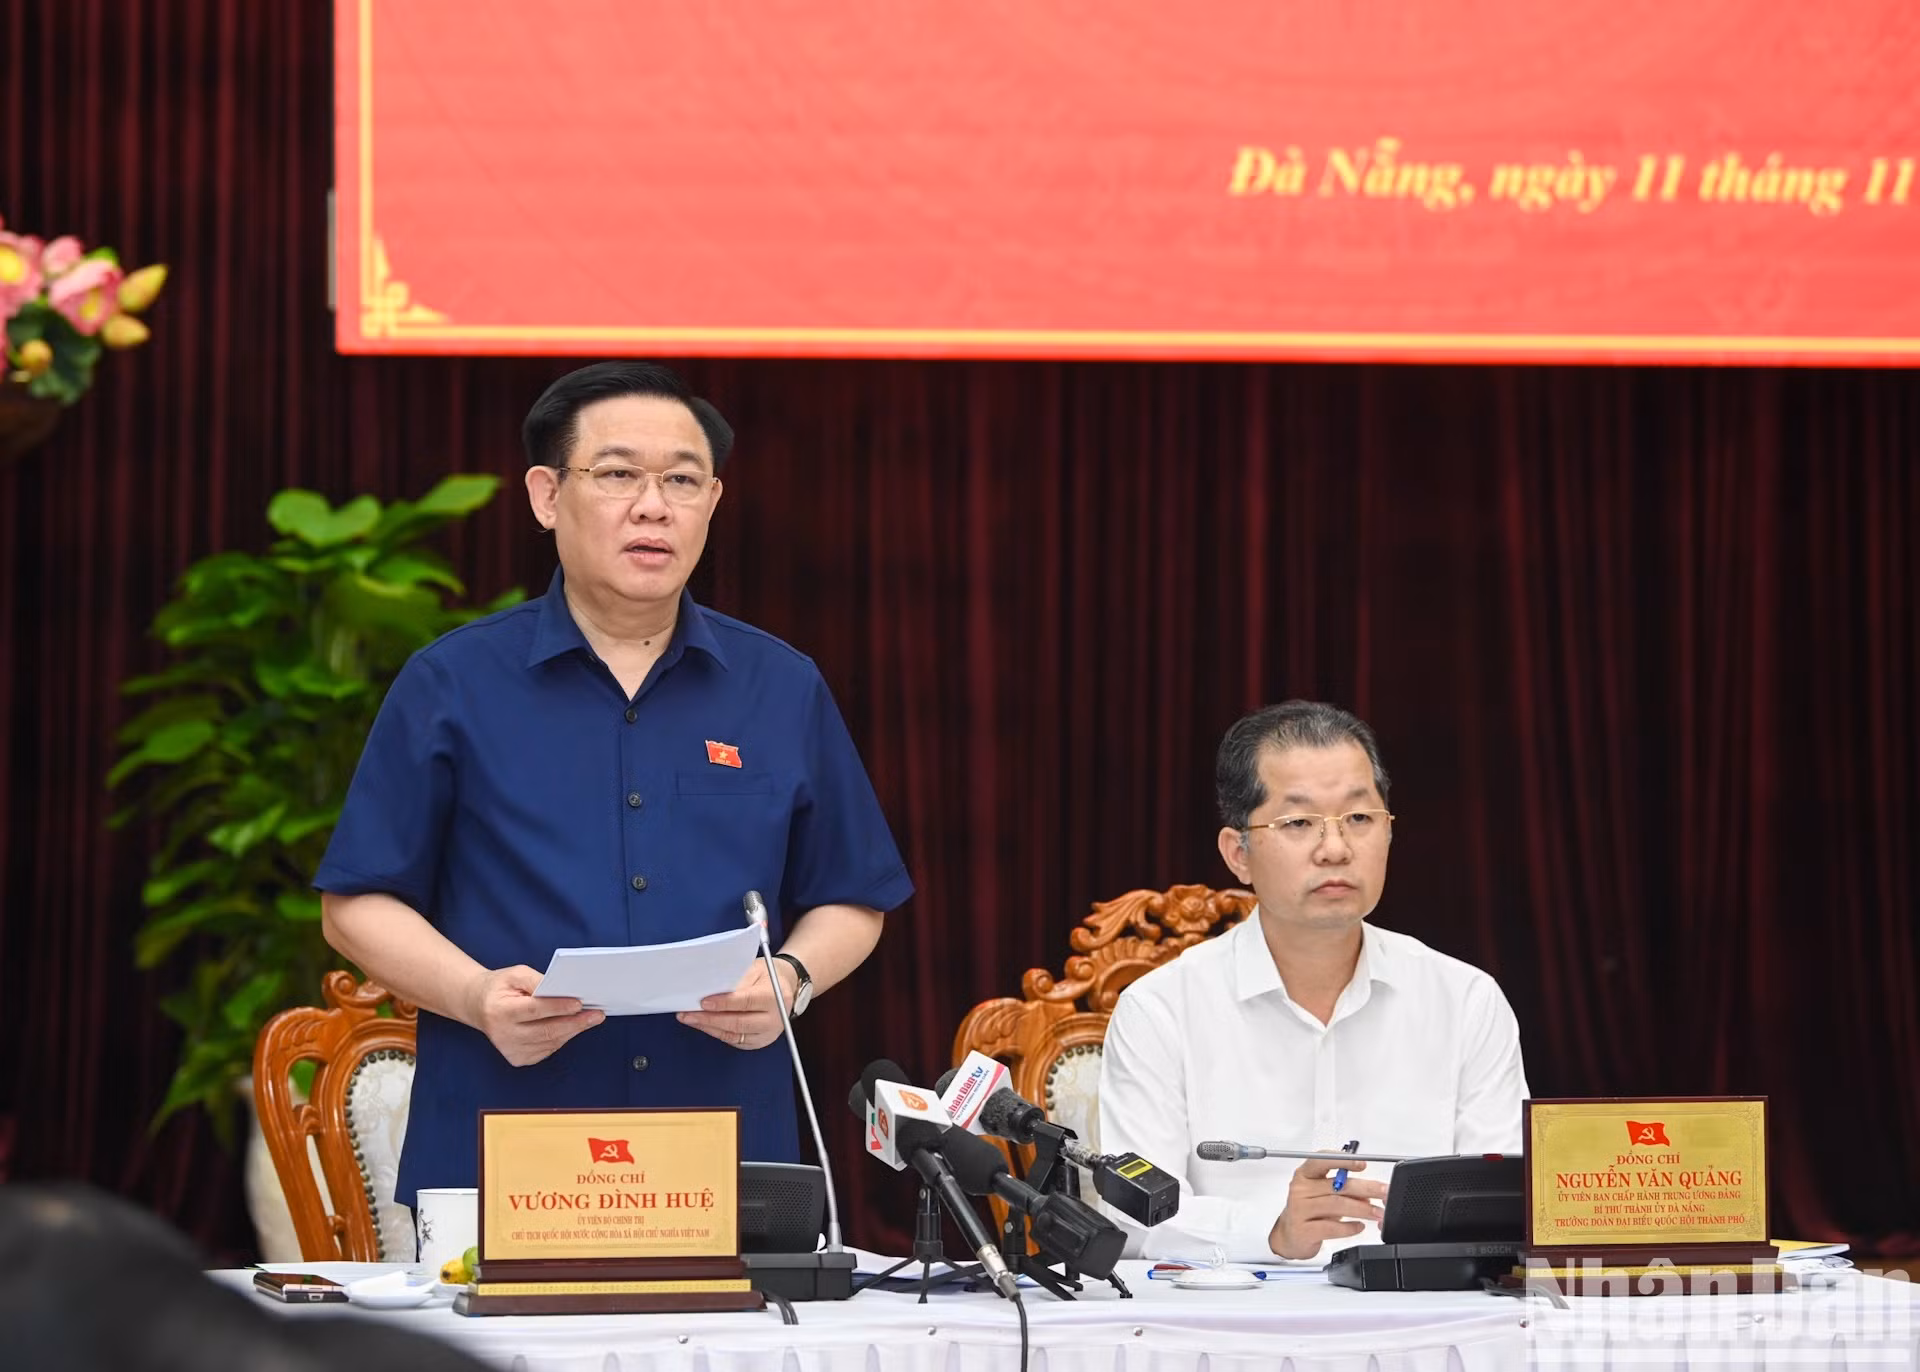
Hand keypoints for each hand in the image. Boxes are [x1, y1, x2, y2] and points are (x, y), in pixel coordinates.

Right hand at [466, 965, 604, 1066]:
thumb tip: (564, 988)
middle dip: (575, 1022)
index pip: (534, 1010)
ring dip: (573, 1030)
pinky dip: (562, 1038)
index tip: (580, 1003)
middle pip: (546, 1031)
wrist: (479, 1006)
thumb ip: (538, 980)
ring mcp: (510, 1050)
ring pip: (550, 1042)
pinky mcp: (518, 1058)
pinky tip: (571, 1027)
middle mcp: (504, 1034)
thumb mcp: (516, 974)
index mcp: (500, 1011)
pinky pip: (548, 1049)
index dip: (558, 1007)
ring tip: (590, 1018)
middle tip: (597, 1014)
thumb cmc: (500, 987)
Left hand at [677, 958, 795, 1050]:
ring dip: (708, 1027)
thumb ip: (736, 980)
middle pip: (738, 1023)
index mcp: (775, 996)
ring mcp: (768, 1033)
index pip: (746, 1002)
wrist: (786, 988)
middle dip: (709, 1019)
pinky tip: (703, 1025)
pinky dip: (716, 1033)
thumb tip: (710, 989)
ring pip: (733, 1035)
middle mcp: (774, 1019)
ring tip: (689, 1019)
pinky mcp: (759, 1042)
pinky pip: (734, 1041)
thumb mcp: (755, 969)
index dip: (723, 1003)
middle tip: (687, 1014)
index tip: (703, 1002)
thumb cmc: (768, 976)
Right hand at [1267, 1153, 1388, 1259]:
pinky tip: (1359, 1226)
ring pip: (1337, 1205)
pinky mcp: (1304, 1230)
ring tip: (1378, 1213)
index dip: (1343, 1161)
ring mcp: (1301, 1210)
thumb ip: (1344, 1192)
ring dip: (1363, 1209)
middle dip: (1365, 1188)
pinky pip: (1332, 1227)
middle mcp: (1301, 1189)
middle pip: (1337, 1185)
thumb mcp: (1324, 1196)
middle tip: (1383, 1192)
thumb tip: (1369, 1194)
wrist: (1290, 1236)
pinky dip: (1350, 1227)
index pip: (1322, 1160)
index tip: (1362, 1164)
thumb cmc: (1308, 1210)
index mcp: (1305, 1175)